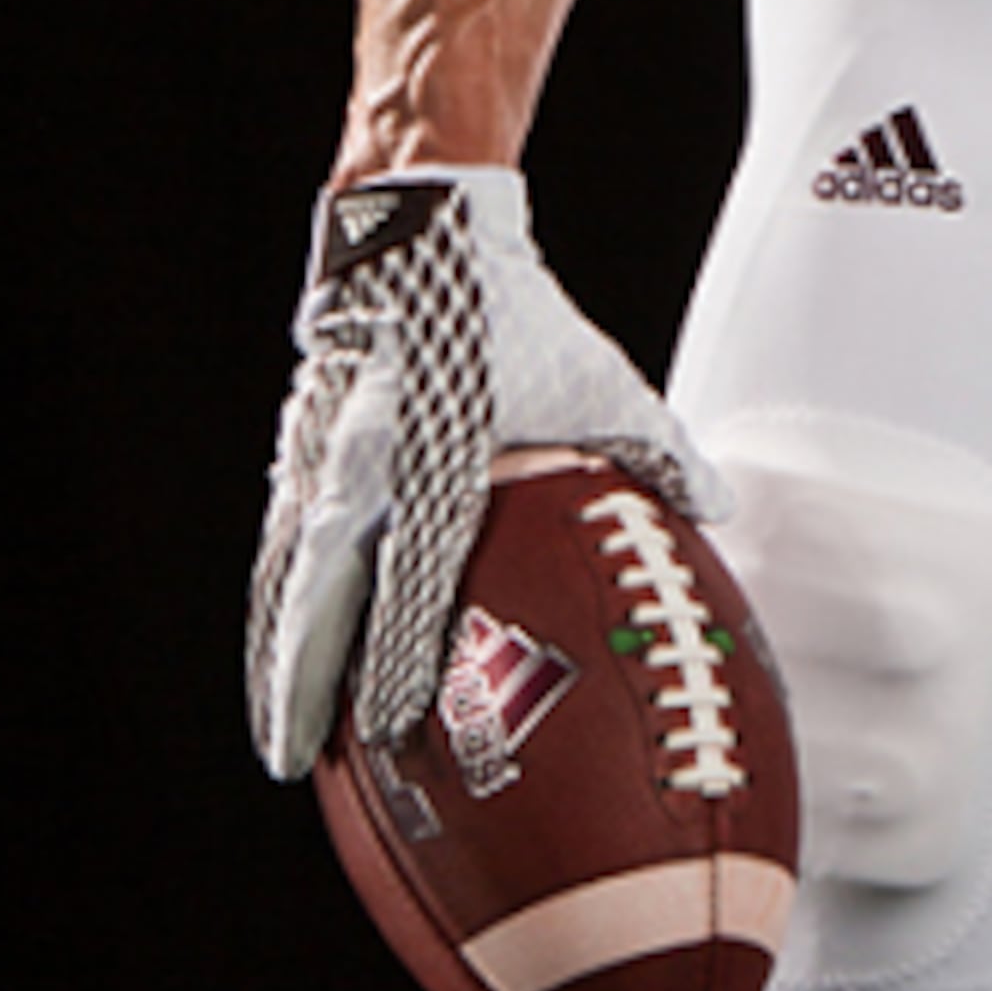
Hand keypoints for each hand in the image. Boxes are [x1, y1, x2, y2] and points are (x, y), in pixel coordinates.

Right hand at [243, 169, 713, 776]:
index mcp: (441, 456)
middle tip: (300, 759)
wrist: (421, 231)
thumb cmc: (513, 311)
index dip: (404, 648)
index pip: (416, 571)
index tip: (399, 717)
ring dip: (278, 660)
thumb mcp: (596, 379)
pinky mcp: (299, 449)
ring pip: (286, 579)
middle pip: (321, 594)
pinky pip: (280, 546)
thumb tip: (717, 507)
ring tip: (278, 735)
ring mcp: (323, 458)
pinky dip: (275, 609)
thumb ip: (658, 449)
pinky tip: (278, 658)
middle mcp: (368, 465)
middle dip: (307, 681)